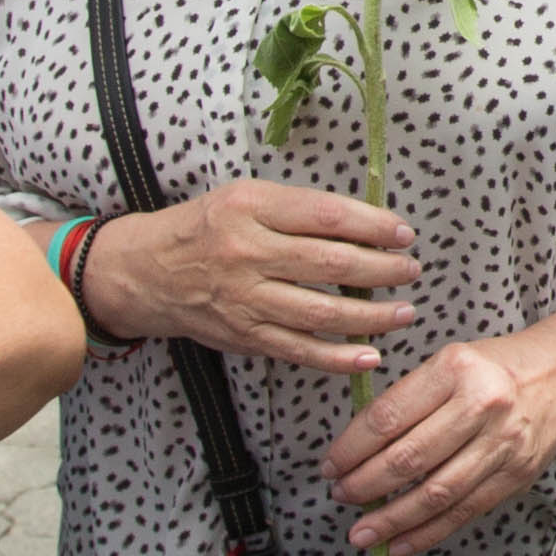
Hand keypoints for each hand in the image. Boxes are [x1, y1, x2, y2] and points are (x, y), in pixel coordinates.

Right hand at [83, 181, 413, 373]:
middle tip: (411, 270)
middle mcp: (246, 253)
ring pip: (320, 313)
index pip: (326, 216)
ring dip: (371, 317)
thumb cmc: (205, 227)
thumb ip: (298, 209)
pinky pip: (298, 350)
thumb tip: (367, 223)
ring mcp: (244, 299)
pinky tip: (369, 355)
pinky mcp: (243, 335)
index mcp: (250, 207)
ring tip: (403, 312)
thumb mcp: (245, 197)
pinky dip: (337, 357)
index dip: (373, 226)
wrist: (145, 272)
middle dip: (382, 270)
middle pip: (330, 264)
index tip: (403, 233)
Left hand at [321, 324, 555, 555]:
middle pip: (409, 458)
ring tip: (363, 532)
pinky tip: (402, 543)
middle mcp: (481, 406)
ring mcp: (502, 444)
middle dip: (365, 485)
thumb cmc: (498, 367)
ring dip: (393, 518)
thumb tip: (358, 446)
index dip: (352, 447)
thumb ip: (409, 398)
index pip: (389, 416)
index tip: (332, 465)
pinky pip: (464, 511)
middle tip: (341, 496)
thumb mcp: (450, 361)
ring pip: (436, 493)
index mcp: (456, 369)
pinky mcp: (515, 475)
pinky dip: (429, 532)